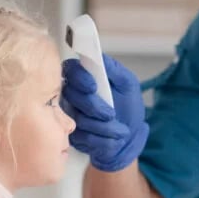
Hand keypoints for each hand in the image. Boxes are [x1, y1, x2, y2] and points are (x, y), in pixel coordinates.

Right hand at [61, 54, 148, 171]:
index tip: (93, 86)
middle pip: (71, 96)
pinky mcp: (72, 136)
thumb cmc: (128, 107)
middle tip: (111, 114)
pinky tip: (115, 140)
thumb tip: (100, 57)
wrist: (129, 137)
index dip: (79, 78)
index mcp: (84, 78)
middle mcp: (71, 95)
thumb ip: (115, 70)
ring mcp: (69, 116)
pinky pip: (83, 138)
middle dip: (94, 107)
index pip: (70, 70)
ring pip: (78, 119)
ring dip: (103, 127)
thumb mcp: (128, 85)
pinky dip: (103, 140)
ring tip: (121, 130)